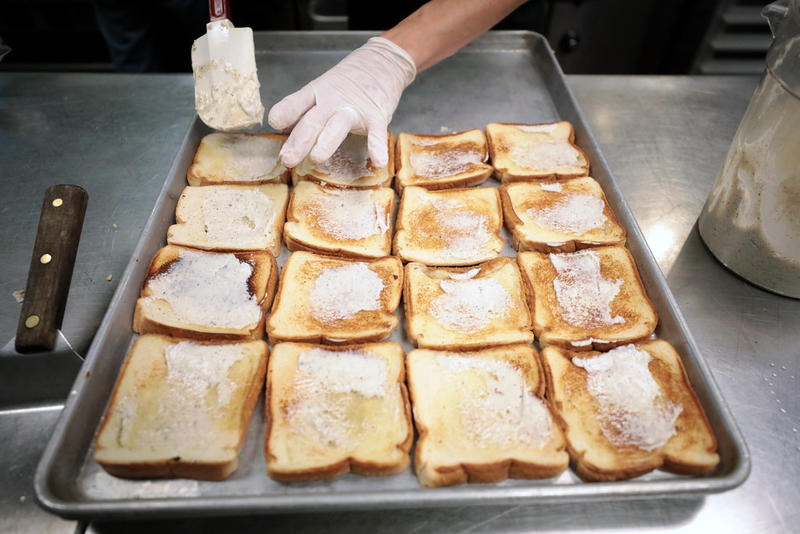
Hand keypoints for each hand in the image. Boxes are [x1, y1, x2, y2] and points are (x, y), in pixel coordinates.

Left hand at [268, 37, 415, 167]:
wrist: (383, 61)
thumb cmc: (349, 82)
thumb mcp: (323, 89)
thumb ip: (304, 108)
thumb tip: (281, 129)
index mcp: (317, 93)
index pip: (297, 103)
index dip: (285, 112)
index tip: (274, 122)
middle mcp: (332, 100)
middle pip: (313, 120)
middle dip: (299, 140)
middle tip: (288, 159)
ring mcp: (354, 109)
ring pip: (338, 125)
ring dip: (327, 141)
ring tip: (316, 158)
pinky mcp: (376, 116)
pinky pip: (377, 133)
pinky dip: (378, 147)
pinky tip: (378, 161)